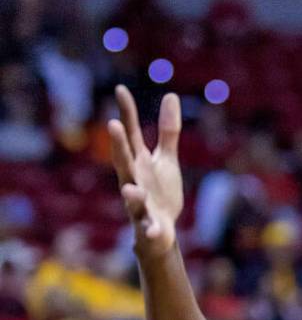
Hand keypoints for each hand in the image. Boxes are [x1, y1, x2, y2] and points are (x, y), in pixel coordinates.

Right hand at [108, 85, 182, 258]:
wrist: (160, 230)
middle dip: (119, 145)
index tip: (120, 89)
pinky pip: (149, 227)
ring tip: (130, 188)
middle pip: (124, 162)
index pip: (131, 135)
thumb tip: (170, 95)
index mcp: (138, 163)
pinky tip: (154, 231)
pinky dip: (151, 229)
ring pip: (132, 197)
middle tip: (113, 125)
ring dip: (130, 193)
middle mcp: (134, 180)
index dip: (126, 113)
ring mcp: (139, 204)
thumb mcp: (165, 159)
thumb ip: (168, 132)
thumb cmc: (160, 191)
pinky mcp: (150, 225)